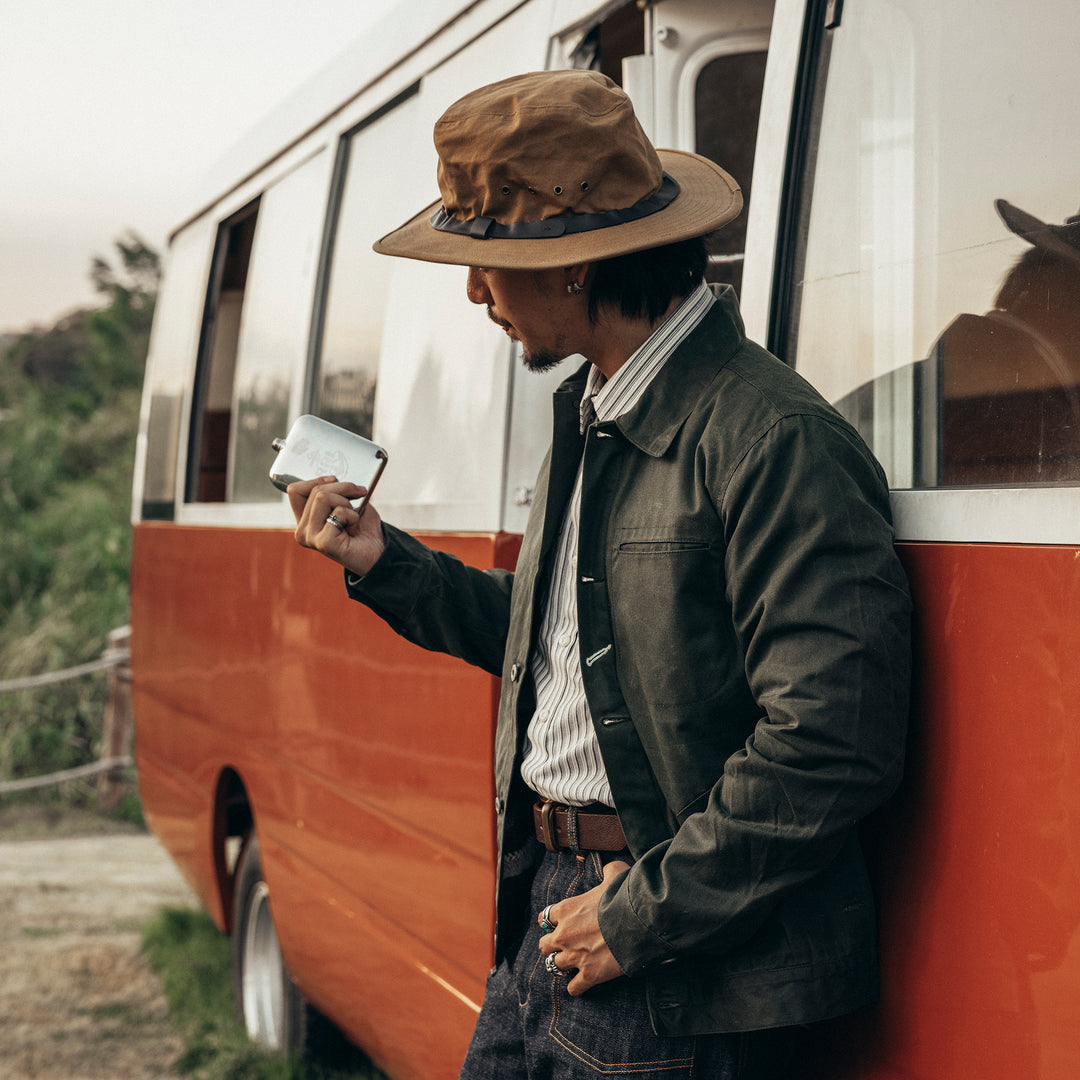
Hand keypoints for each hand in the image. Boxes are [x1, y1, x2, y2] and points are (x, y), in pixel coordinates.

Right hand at [288, 476, 386, 577]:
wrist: (379, 550)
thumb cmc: (363, 527)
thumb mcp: (346, 502)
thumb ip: (332, 491)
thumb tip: (331, 478)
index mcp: (304, 520)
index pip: (294, 490)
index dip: (317, 480)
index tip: (336, 480)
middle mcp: (303, 531)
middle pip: (315, 491)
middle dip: (342, 488)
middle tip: (358, 497)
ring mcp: (310, 538)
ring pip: (322, 498)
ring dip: (346, 503)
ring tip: (352, 518)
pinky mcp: (323, 543)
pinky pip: (338, 512)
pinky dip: (352, 515)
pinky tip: (354, 528)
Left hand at [538, 860, 629, 995]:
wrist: (638, 922)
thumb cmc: (624, 896)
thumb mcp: (615, 874)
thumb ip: (608, 870)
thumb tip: (610, 868)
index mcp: (566, 910)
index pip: (546, 917)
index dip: (553, 921)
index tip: (559, 923)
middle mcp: (564, 934)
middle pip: (544, 945)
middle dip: (553, 945)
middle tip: (563, 945)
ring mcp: (575, 957)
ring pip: (554, 966)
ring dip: (562, 965)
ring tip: (570, 965)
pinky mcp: (589, 975)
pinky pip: (573, 988)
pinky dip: (575, 988)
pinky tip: (580, 985)